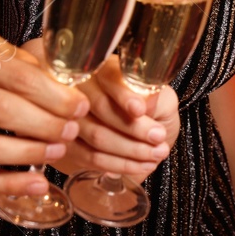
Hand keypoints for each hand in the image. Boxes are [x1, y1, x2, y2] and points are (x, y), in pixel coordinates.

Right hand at [0, 33, 87, 197]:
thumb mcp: (2, 50)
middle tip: (71, 131)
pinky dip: (7, 184)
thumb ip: (32, 69)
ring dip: (27, 156)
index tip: (80, 107)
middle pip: (1, 112)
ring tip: (57, 152)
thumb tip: (70, 93)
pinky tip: (37, 183)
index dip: (55, 97)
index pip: (19, 78)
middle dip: (45, 126)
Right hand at [60, 55, 180, 177]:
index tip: (140, 110)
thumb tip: (144, 102)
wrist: (145, 137)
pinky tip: (140, 165)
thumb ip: (154, 98)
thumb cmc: (154, 112)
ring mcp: (73, 118)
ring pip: (96, 136)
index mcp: (107, 70)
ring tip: (156, 154)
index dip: (124, 95)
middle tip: (158, 137)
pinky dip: (119, 165)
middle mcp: (85, 90)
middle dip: (133, 128)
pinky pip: (91, 158)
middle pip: (101, 108)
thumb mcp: (163, 99)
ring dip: (130, 150)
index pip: (110, 78)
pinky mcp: (71, 145)